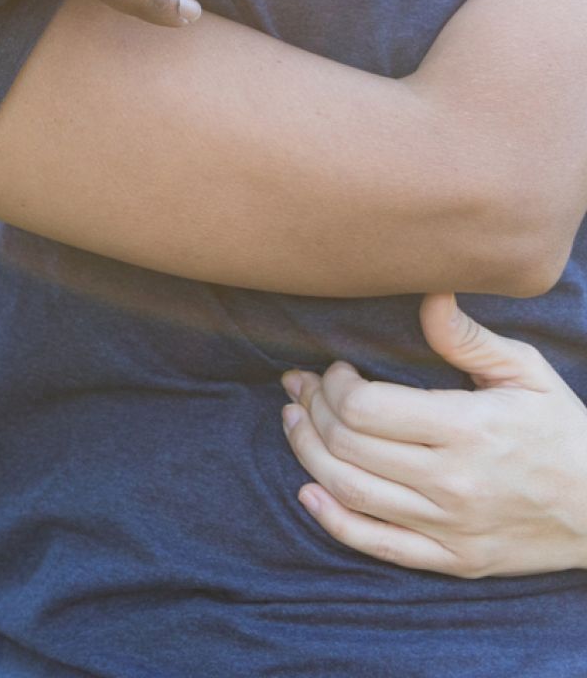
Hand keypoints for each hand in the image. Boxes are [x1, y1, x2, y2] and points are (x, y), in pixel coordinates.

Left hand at [281, 295, 586, 577]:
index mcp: (468, 429)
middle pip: (347, 446)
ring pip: (349, 491)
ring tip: (295, 421)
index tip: (334, 369)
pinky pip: (377, 545)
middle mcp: (453, 482)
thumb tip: (427, 294)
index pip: (365, 407)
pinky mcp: (454, 560)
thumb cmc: (564, 432)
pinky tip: (307, 493)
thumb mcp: (528, 374)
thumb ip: (468, 337)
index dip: (333, 384)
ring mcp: (452, 527)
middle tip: (302, 388)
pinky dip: (331, 520)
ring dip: (306, 453)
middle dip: (310, 409)